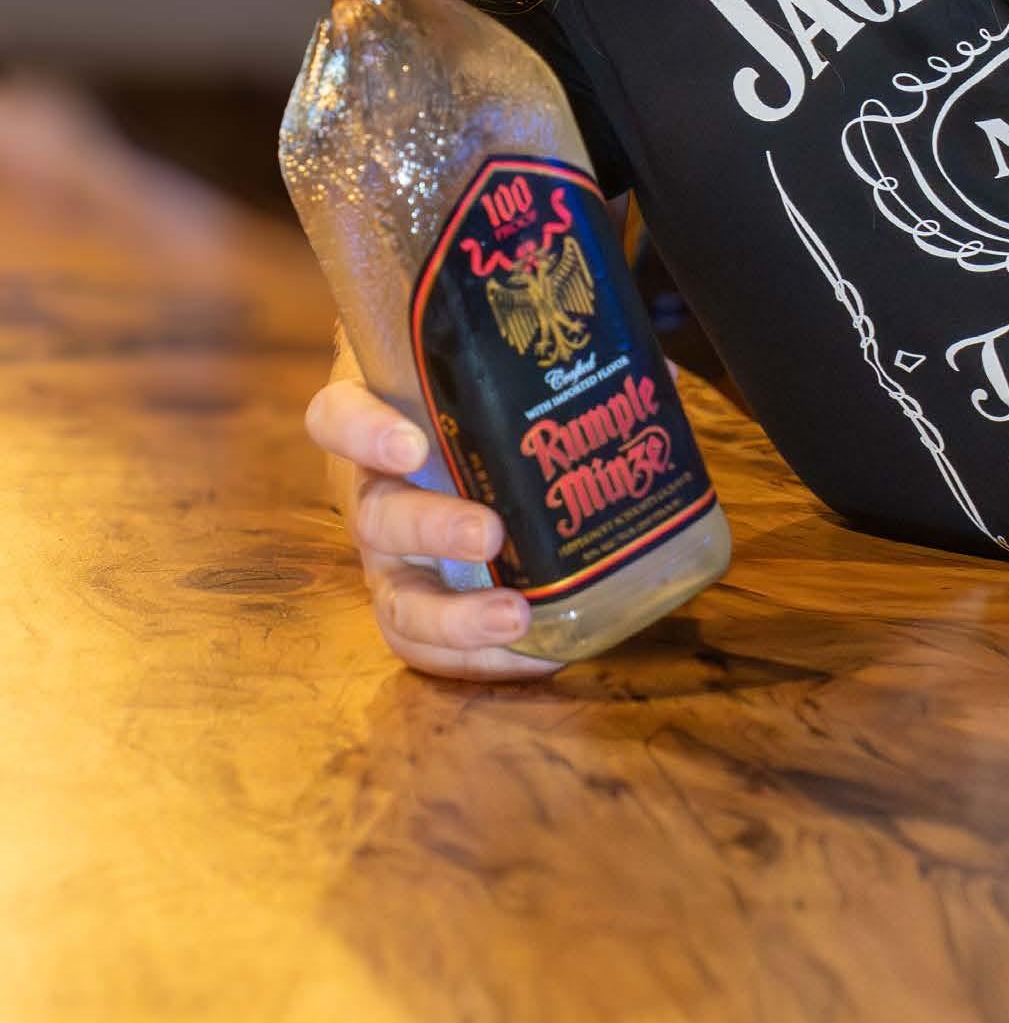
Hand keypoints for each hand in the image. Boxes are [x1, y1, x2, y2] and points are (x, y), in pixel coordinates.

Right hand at [304, 324, 558, 681]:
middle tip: (490, 534)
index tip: (412, 445)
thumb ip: (558, 364)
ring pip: (395, 598)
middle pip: (372, 517)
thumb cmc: (467, 395)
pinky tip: (534, 655)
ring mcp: (390, 557)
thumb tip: (656, 370)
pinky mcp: (418, 602)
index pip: (338, 417)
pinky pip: (426, 644)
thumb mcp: (492, 368)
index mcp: (379, 416)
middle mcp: (372, 490)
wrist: (441, 438)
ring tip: (514, 617)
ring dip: (452, 617)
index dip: (365, 433)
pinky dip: (475, 658)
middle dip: (430, 528)